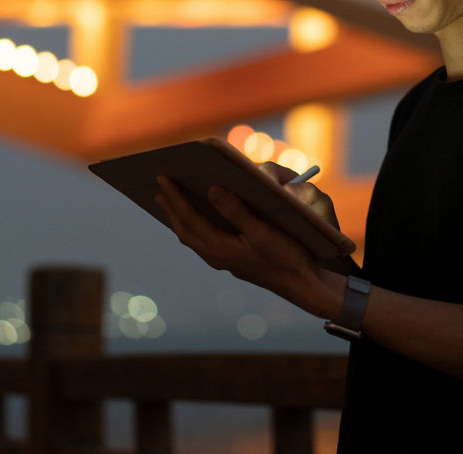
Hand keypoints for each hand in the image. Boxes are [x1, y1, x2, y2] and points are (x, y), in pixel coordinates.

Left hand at [153, 174, 341, 318]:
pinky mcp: (233, 261)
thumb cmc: (287, 256)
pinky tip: (197, 219)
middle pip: (184, 228)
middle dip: (170, 206)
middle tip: (158, 186)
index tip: (161, 177)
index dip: (174, 196)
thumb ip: (236, 211)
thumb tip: (212, 190)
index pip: (189, 218)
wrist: (304, 285)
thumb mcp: (263, 231)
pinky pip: (203, 241)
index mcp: (220, 248)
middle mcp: (217, 256)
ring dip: (179, 217)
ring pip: (192, 237)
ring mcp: (224, 261)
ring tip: (170, 201)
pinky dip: (194, 226)